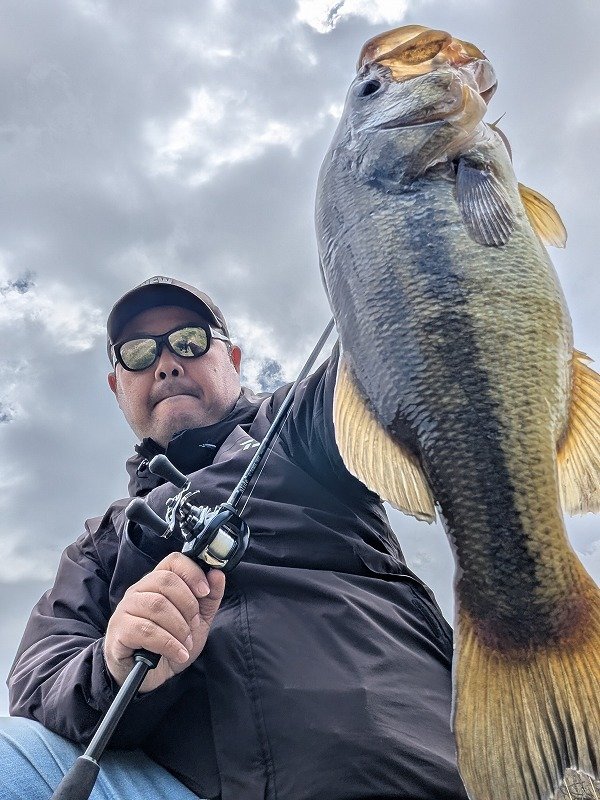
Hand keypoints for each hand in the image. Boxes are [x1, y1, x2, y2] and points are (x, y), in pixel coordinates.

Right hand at [104, 552, 224, 691]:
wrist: (150, 677)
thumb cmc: (170, 644)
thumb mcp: (197, 621)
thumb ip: (209, 598)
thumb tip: (217, 574)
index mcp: (157, 582)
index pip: (173, 561)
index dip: (192, 572)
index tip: (205, 591)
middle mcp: (139, 590)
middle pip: (166, 581)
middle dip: (188, 604)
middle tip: (194, 625)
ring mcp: (126, 609)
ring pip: (156, 605)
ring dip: (179, 627)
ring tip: (186, 643)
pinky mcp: (120, 631)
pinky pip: (145, 630)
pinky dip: (168, 643)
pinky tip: (178, 653)